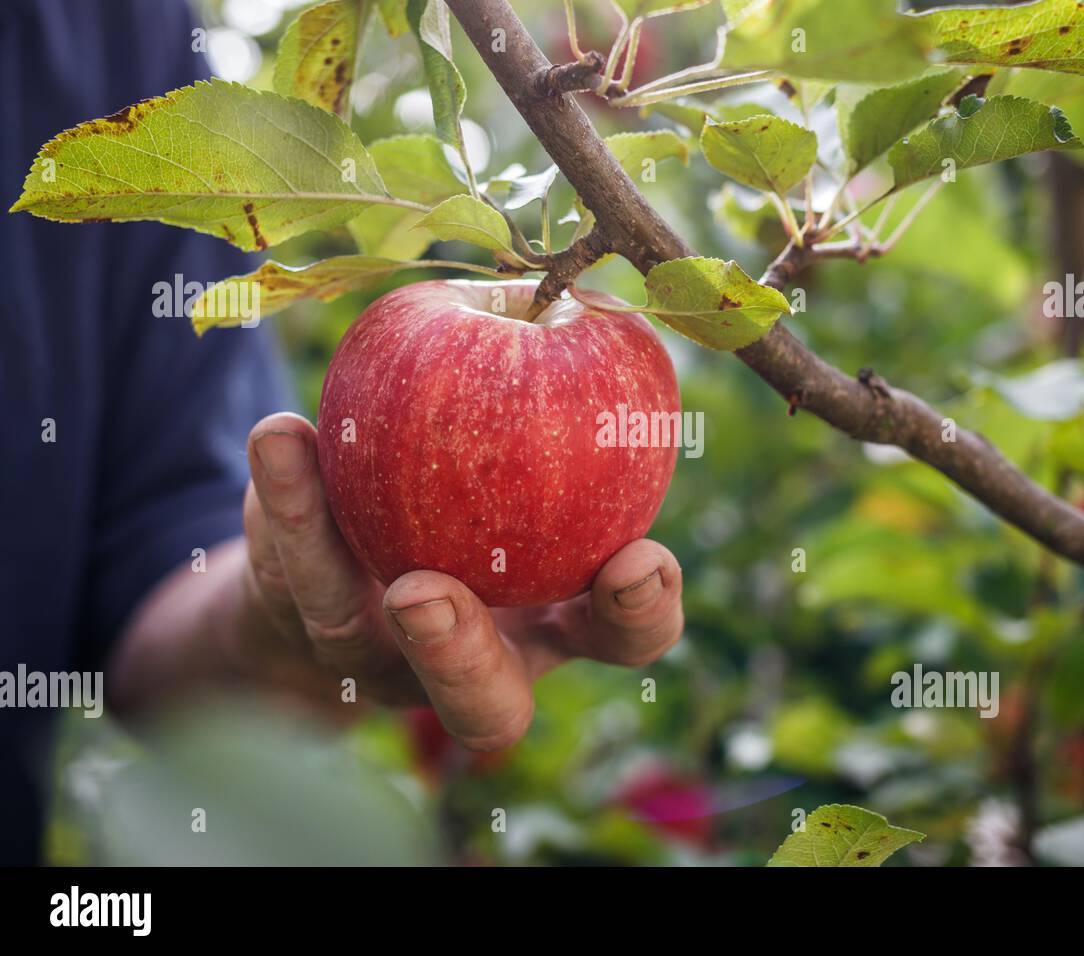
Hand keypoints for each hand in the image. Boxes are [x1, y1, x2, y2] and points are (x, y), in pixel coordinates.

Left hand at [240, 413, 682, 749]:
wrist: (362, 544)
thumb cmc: (486, 483)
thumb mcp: (537, 450)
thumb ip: (562, 406)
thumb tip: (571, 292)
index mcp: (560, 620)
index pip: (623, 635)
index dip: (643, 610)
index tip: (641, 560)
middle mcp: (475, 660)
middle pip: (488, 709)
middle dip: (468, 663)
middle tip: (433, 600)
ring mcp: (382, 657)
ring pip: (368, 659)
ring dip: (355, 589)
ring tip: (380, 547)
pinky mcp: (308, 622)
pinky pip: (296, 574)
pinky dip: (290, 505)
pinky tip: (283, 435)